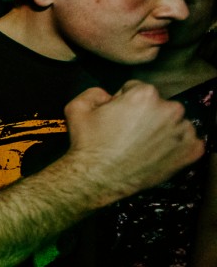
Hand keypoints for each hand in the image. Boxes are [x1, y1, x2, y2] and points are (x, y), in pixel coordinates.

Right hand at [66, 82, 203, 201]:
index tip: (118, 117)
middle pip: (159, 105)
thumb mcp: (76, 107)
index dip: (124, 102)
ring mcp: (183, 131)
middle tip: (128, 133)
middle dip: (146, 115)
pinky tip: (156, 153)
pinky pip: (189, 142)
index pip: (137, 89)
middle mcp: (169, 109)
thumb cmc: (87, 143)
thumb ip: (94, 92)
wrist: (97, 177)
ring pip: (174, 123)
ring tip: (141, 145)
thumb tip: (107, 95)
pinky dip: (176, 147)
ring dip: (162, 130)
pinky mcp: (191, 151)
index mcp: (145, 95)